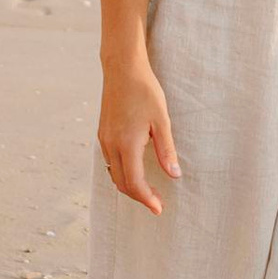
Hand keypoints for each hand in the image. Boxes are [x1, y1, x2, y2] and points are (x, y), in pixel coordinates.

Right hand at [98, 57, 180, 211]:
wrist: (122, 69)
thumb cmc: (145, 91)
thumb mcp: (162, 121)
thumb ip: (166, 150)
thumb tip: (174, 175)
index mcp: (127, 144)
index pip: (134, 183)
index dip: (147, 199)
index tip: (159, 209)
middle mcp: (111, 145)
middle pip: (122, 183)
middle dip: (139, 197)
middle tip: (157, 202)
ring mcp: (104, 140)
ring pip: (114, 174)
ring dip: (130, 186)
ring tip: (149, 189)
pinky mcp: (103, 134)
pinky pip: (110, 162)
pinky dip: (122, 173)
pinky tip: (136, 170)